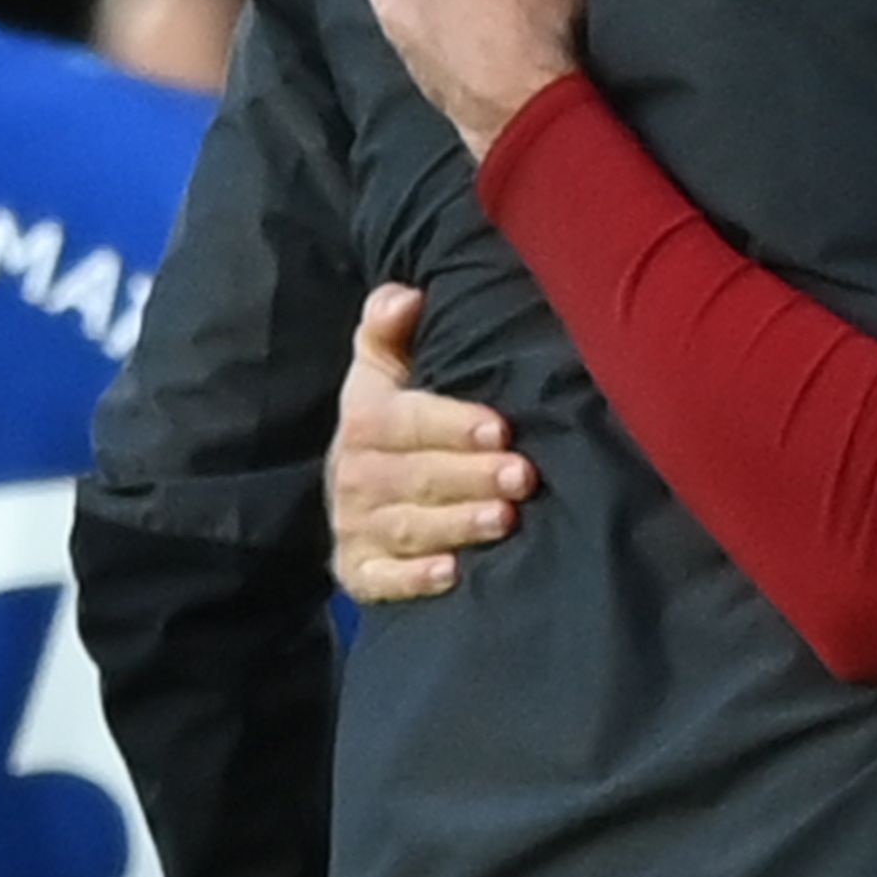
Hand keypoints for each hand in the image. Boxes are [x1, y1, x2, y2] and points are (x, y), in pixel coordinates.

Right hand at [329, 284, 529, 603]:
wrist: (353, 492)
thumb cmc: (391, 422)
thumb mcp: (383, 369)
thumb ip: (387, 328)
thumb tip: (406, 295)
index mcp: (364, 419)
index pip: (405, 420)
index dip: (452, 424)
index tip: (500, 428)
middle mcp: (354, 475)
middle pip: (414, 476)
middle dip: (469, 476)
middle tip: (522, 475)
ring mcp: (356, 527)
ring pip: (407, 527)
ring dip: (456, 524)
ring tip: (504, 519)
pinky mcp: (359, 573)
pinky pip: (382, 581)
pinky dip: (414, 579)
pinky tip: (451, 574)